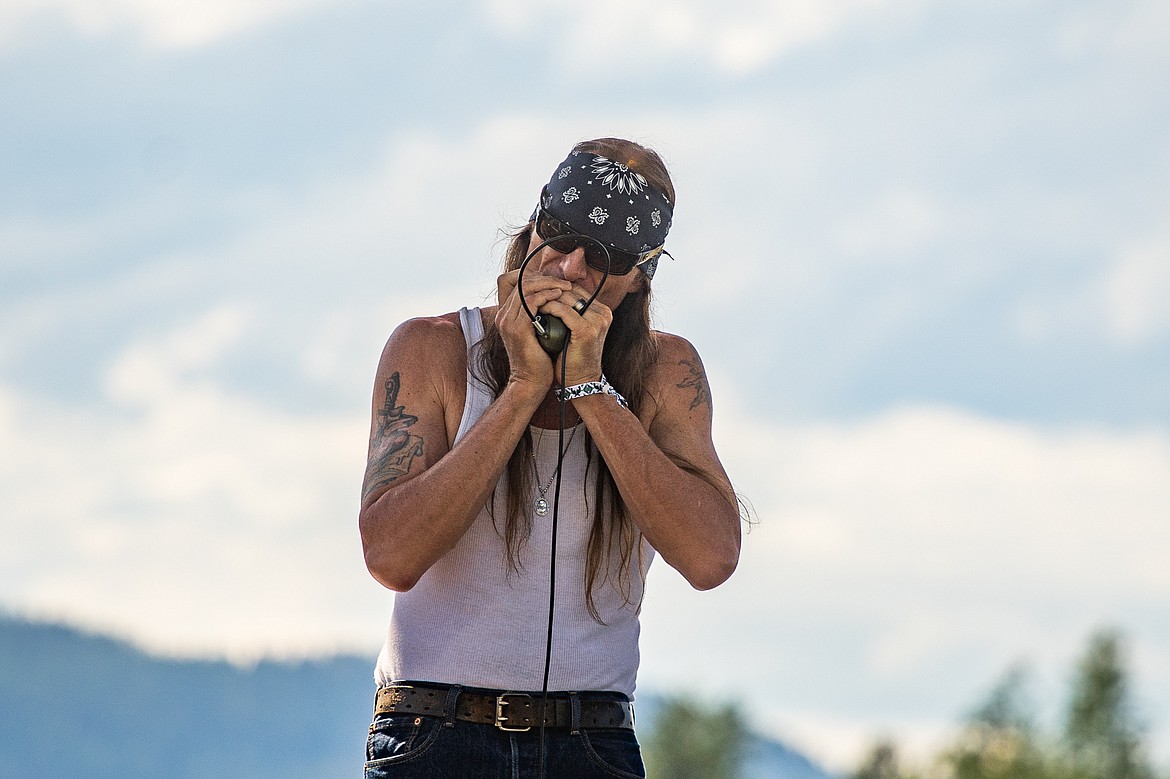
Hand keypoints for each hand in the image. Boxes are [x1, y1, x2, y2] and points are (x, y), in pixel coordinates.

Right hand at [495, 269, 570, 392]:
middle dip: (544, 278)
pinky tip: (559, 296)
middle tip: (564, 282)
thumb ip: (538, 314)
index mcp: (505, 314)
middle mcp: (503, 315)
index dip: (532, 276)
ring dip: (548, 284)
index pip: (512, 282)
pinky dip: (547, 295)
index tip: (553, 281)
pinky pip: (531, 302)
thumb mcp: (536, 330)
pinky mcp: (518, 329)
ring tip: (565, 287)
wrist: (531, 381)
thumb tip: (554, 298)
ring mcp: (508, 321)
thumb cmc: (538, 357)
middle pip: (520, 281)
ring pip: (526, 288)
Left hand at [539, 284, 612, 386]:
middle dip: (550, 290)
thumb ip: (568, 313)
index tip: (538, 290)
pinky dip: (549, 308)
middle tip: (532, 292)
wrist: (580, 381)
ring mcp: (597, 321)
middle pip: (572, 291)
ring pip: (567, 298)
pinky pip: (564, 311)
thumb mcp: (573, 330)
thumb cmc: (572, 357)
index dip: (555, 288)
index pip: (576, 290)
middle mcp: (603, 313)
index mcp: (602, 311)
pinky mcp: (587, 330)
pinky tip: (538, 310)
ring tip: (532, 300)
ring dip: (547, 297)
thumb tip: (548, 296)